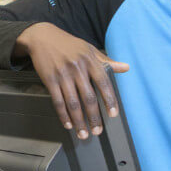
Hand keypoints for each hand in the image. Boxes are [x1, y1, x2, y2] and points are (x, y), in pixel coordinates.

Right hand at [15, 22, 129, 139]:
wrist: (43, 37)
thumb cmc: (70, 45)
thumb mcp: (90, 49)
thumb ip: (107, 61)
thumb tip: (126, 67)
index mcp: (91, 61)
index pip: (104, 82)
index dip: (109, 99)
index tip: (113, 114)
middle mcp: (78, 68)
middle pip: (88, 97)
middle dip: (94, 116)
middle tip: (98, 130)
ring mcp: (63, 75)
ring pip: (73, 103)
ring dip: (79, 121)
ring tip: (84, 133)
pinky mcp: (49, 80)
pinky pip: (58, 101)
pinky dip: (63, 115)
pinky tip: (69, 124)